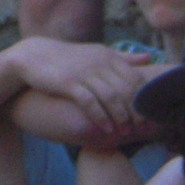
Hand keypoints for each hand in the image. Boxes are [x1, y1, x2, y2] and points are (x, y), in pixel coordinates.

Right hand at [9, 37, 153, 140]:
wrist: (33, 56)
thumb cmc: (69, 58)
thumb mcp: (97, 53)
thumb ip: (123, 57)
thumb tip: (150, 57)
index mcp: (108, 56)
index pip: (136, 79)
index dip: (145, 99)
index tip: (150, 116)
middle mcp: (99, 62)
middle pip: (127, 90)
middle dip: (136, 112)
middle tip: (141, 129)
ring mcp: (84, 72)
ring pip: (111, 97)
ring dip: (121, 117)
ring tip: (125, 132)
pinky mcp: (69, 83)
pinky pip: (90, 102)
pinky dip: (101, 117)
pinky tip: (107, 129)